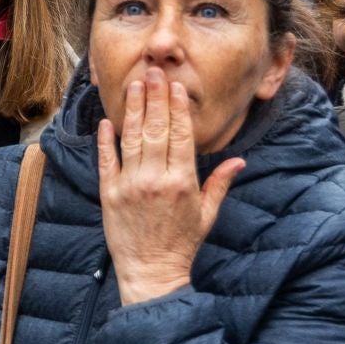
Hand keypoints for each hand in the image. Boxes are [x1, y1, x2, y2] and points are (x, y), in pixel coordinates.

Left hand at [98, 68, 242, 305]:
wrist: (151, 271)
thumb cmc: (182, 243)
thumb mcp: (207, 213)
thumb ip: (220, 183)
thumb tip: (238, 161)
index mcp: (182, 182)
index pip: (180, 135)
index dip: (177, 107)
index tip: (174, 86)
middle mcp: (155, 180)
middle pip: (156, 130)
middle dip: (155, 98)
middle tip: (153, 72)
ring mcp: (129, 186)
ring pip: (131, 139)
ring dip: (134, 110)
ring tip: (135, 85)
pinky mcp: (109, 194)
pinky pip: (106, 161)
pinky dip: (106, 140)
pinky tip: (108, 121)